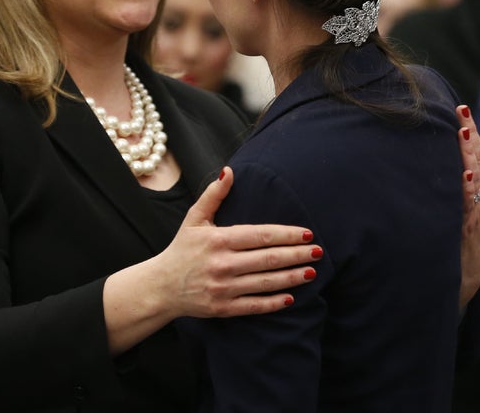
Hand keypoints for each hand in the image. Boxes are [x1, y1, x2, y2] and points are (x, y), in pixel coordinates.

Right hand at [156, 166, 318, 320]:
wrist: (161, 286)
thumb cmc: (181, 249)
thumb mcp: (194, 218)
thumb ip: (213, 195)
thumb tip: (229, 171)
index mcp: (218, 239)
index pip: (260, 236)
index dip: (286, 234)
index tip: (307, 233)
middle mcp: (222, 264)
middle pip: (268, 259)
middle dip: (296, 255)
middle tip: (319, 251)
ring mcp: (223, 288)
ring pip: (265, 282)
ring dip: (291, 277)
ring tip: (312, 272)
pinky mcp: (222, 308)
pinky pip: (254, 305)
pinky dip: (274, 302)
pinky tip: (291, 297)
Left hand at [456, 105, 479, 308]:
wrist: (467, 270)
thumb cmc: (457, 231)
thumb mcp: (458, 201)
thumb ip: (452, 180)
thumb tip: (430, 153)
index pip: (475, 151)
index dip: (468, 129)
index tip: (459, 107)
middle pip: (477, 157)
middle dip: (469, 134)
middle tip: (460, 111)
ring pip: (475, 175)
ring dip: (468, 154)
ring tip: (462, 132)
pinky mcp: (472, 224)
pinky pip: (469, 202)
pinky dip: (467, 188)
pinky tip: (464, 174)